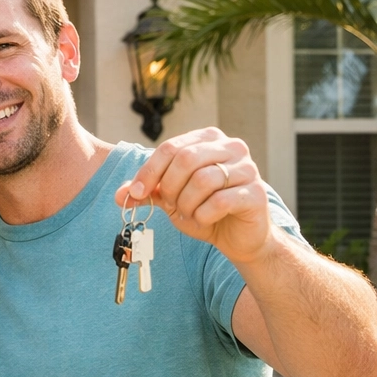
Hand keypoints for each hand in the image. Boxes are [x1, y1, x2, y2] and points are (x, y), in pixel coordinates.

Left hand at [115, 128, 272, 264]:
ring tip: (189, 212)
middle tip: (170, 205)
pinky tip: (204, 219)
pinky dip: (203, 215)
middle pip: (185, 159)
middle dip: (169, 188)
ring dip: (186, 204)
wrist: (237, 237)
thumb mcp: (169, 199)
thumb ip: (147, 193)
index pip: (170, 148)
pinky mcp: (256, 193)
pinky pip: (219, 201)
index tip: (136, 194)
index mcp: (208, 140)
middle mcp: (232, 147)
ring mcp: (247, 168)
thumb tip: (120, 194)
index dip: (148, 172)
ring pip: (202, 180)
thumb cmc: (203, 210)